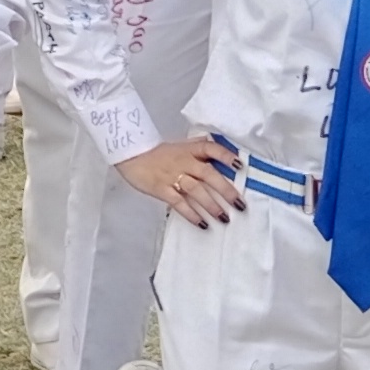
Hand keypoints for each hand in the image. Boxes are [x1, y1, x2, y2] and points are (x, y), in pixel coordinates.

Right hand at [122, 135, 242, 225]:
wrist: (130, 155)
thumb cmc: (158, 153)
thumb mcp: (179, 146)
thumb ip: (198, 148)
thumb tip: (222, 151)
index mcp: (189, 150)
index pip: (210, 148)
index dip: (226, 156)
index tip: (240, 165)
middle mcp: (183, 162)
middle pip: (208, 174)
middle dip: (225, 190)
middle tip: (240, 205)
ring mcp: (172, 175)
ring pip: (195, 190)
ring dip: (211, 205)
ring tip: (224, 218)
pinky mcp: (161, 189)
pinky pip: (178, 202)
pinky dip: (191, 213)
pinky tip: (202, 223)